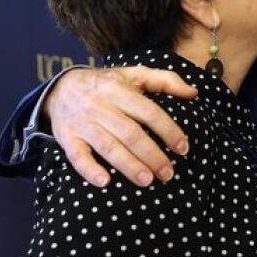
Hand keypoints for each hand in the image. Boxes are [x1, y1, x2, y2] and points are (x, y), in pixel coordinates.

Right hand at [45, 66, 196, 187]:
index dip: (168, 131)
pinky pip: (77, 156)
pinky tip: (105, 183)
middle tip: (168, 174)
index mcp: (120, 90)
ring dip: (128, 166)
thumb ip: (166, 80)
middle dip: (152, 155)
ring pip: (108, 146)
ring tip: (147, 181)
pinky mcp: (67, 137)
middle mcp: (101, 106)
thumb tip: (194, 93)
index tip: (183, 148)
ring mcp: (83, 123)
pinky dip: (89, 170)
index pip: (149, 113)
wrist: (61, 87)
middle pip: (131, 134)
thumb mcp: (135, 74)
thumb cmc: (108, 84)